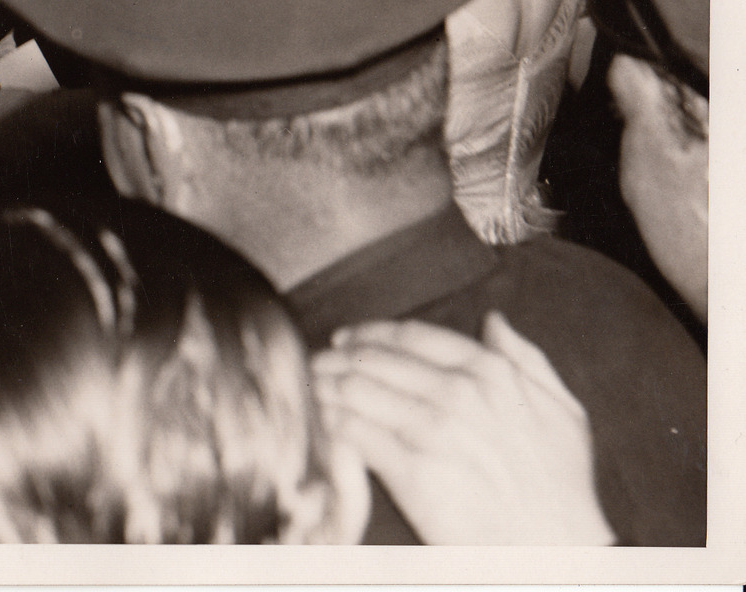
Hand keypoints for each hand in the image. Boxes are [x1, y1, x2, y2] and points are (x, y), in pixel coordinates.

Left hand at [310, 311, 613, 544]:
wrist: (557, 552)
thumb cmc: (562, 489)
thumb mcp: (564, 413)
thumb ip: (527, 360)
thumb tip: (494, 322)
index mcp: (491, 373)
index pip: (411, 335)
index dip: (371, 333)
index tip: (349, 338)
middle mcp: (457, 393)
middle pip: (374, 358)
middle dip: (338, 357)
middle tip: (317, 361)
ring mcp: (431, 429)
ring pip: (356, 389)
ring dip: (325, 385)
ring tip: (310, 387)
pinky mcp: (409, 469)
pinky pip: (353, 432)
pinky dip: (330, 423)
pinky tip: (320, 423)